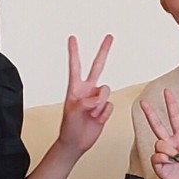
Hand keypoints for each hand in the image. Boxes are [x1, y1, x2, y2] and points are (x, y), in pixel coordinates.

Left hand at [57, 34, 113, 156]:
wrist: (76, 142)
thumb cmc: (69, 127)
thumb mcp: (73, 113)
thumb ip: (85, 102)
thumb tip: (98, 99)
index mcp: (75, 88)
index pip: (75, 66)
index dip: (74, 52)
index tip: (72, 37)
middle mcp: (87, 89)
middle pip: (98, 66)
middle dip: (104, 51)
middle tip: (109, 36)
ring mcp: (97, 98)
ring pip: (106, 91)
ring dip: (99, 105)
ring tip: (90, 115)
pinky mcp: (104, 107)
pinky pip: (110, 106)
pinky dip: (104, 114)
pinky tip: (96, 120)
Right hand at [141, 89, 178, 178]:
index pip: (175, 118)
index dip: (171, 104)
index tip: (167, 91)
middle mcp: (171, 143)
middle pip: (157, 125)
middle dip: (150, 113)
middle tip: (143, 102)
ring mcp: (164, 154)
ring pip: (159, 143)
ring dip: (169, 149)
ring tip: (177, 158)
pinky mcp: (160, 166)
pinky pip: (156, 156)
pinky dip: (164, 158)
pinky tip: (170, 161)